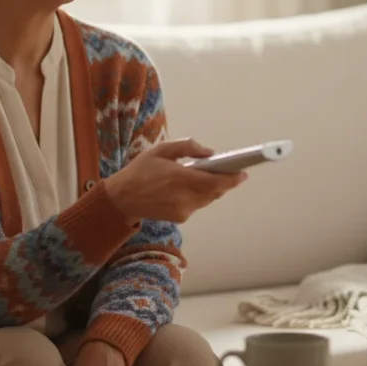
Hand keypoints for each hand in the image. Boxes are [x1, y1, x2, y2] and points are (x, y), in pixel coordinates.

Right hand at [103, 138, 247, 223]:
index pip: (216, 182)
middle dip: (225, 182)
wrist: (123, 199)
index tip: (243, 172)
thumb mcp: (161, 150)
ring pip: (208, 199)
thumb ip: (187, 147)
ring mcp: (184, 210)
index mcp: (180, 178)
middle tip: (228, 170)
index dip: (233, 179)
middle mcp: (185, 197)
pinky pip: (198, 205)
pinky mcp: (181, 218)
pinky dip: (199, 195)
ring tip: (207, 176)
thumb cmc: (141, 170)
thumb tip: (210, 153)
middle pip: (216, 192)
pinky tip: (189, 187)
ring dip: (212, 188)